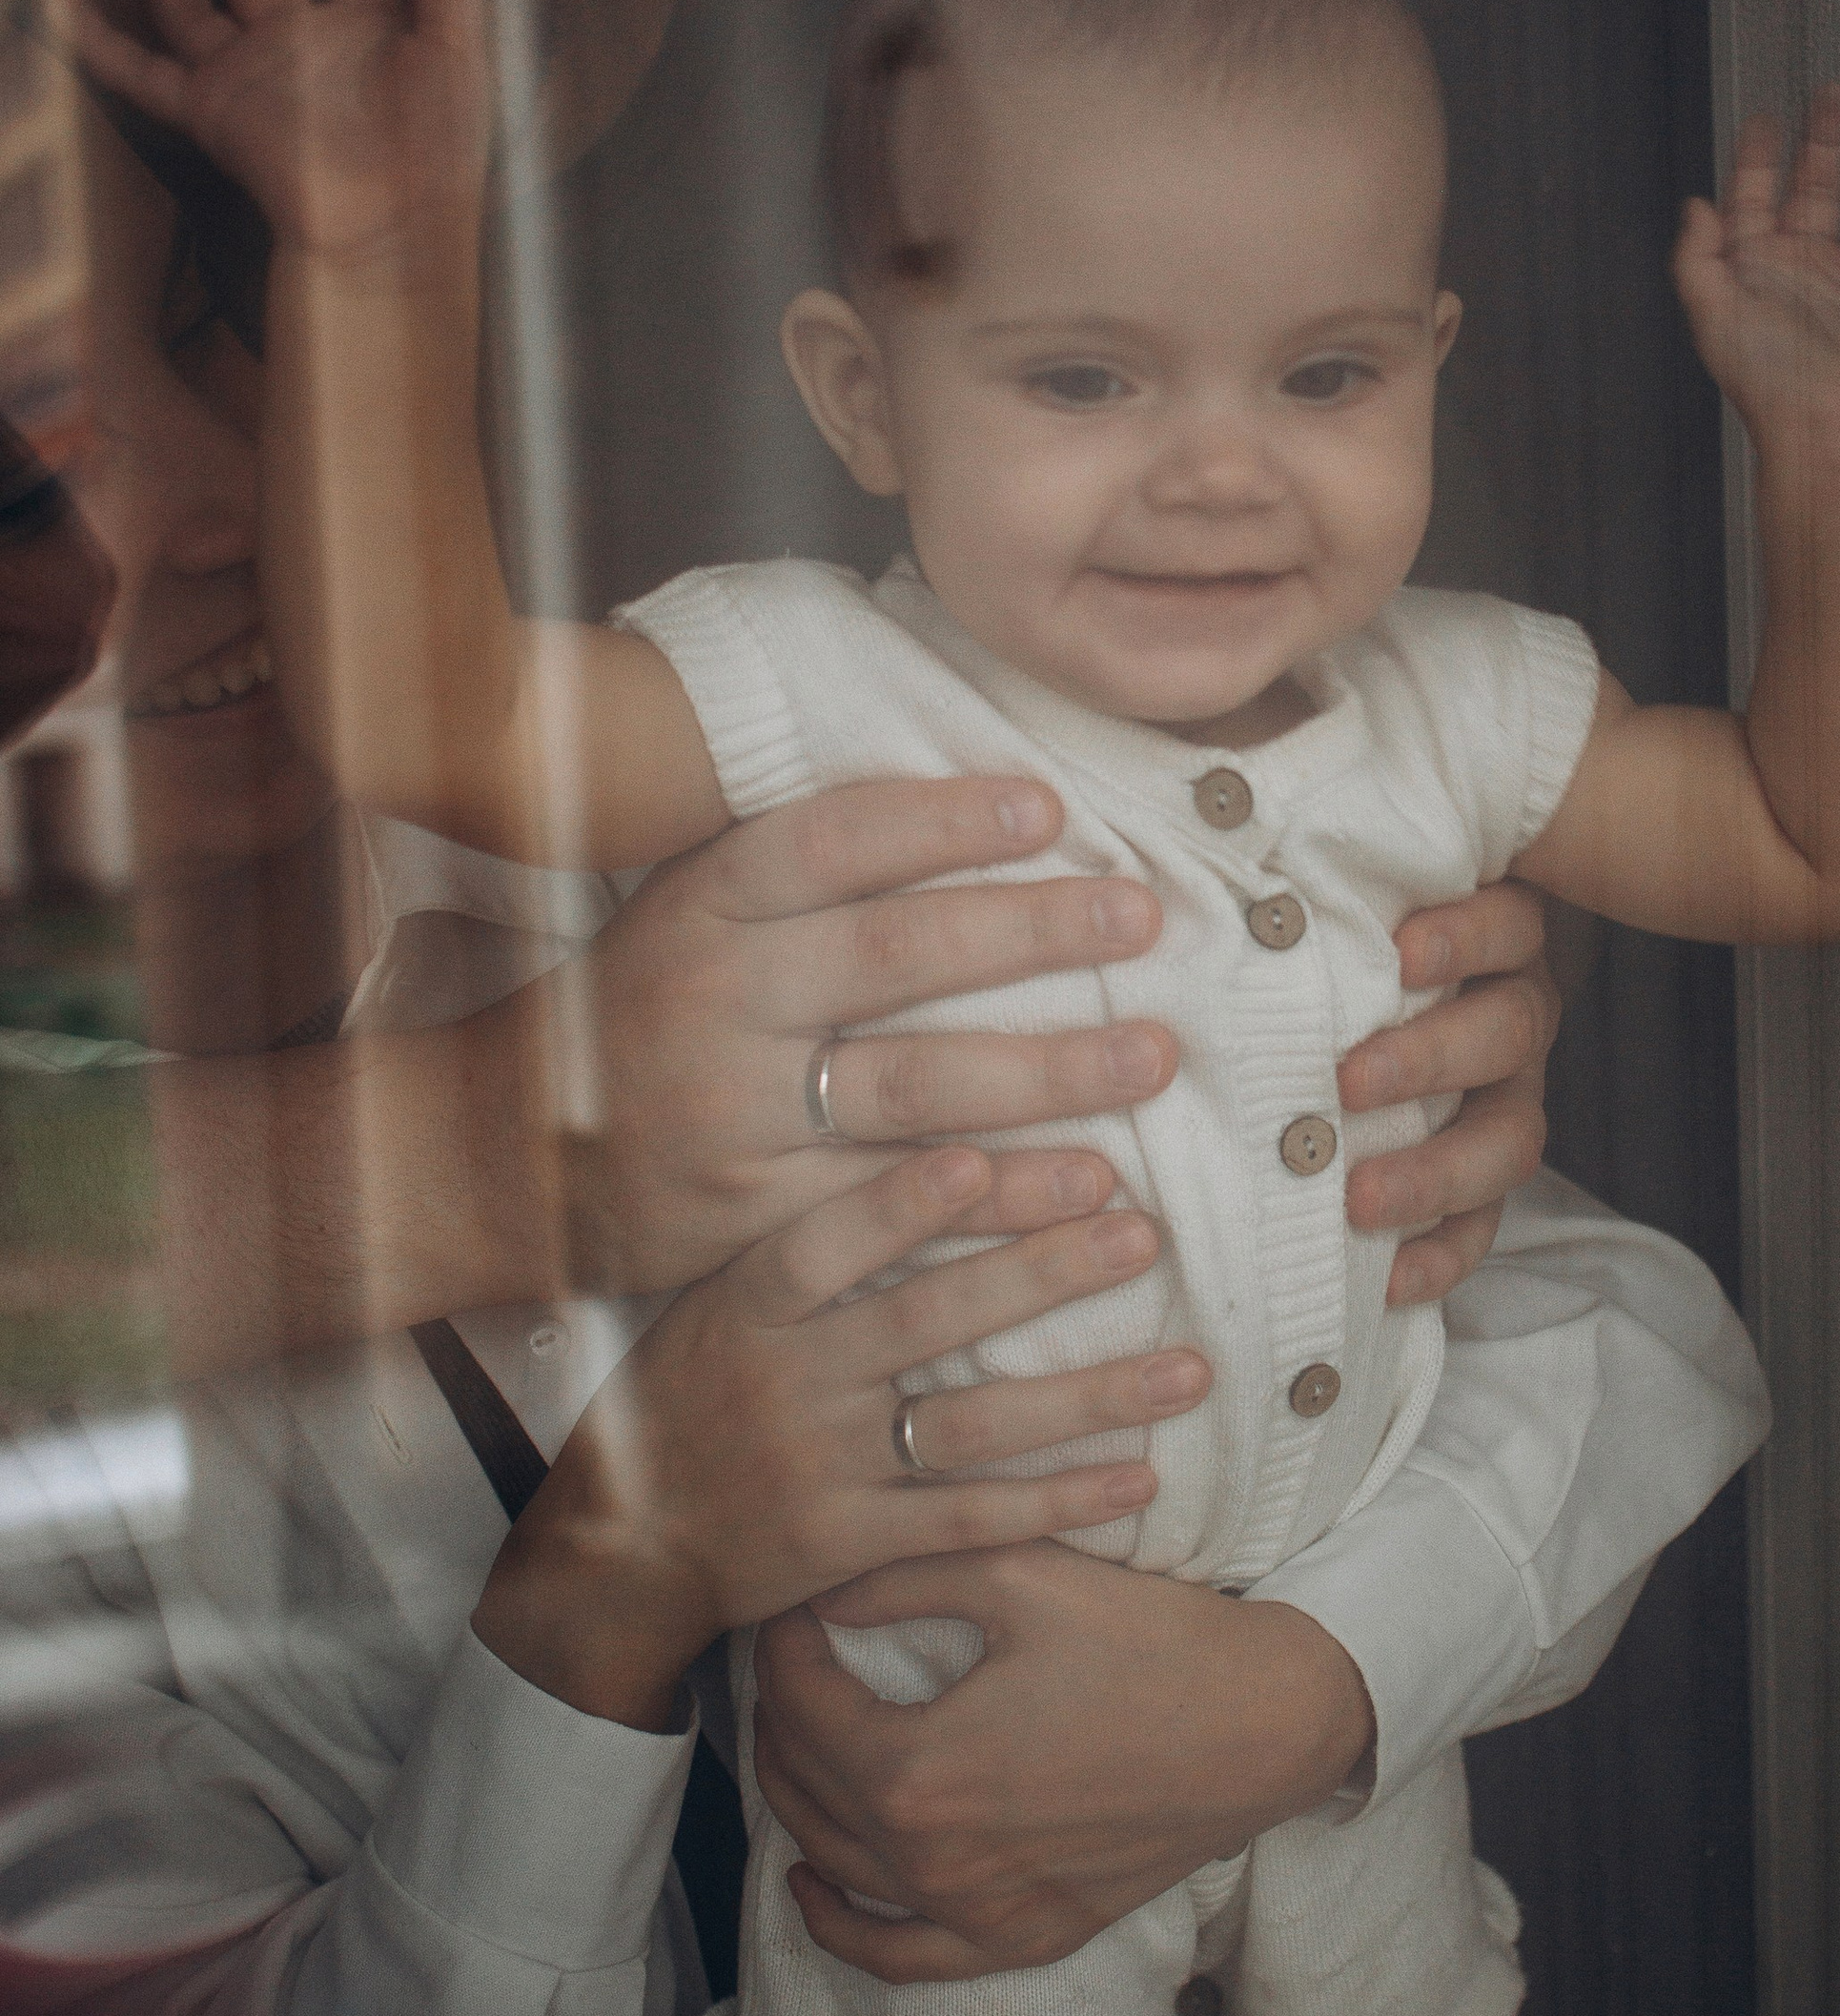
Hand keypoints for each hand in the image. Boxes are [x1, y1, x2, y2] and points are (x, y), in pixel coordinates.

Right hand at [65, 0, 488, 268]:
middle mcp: (299, 44)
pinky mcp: (212, 108)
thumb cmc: (438, 149)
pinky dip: (96, 44)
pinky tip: (53, 3)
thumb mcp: (462, 52)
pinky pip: (142, 74)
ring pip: (192, 0)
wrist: (392, 220)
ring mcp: (250, 73)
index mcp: (363, 31)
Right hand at [472, 1155, 1211, 1731]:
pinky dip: (1056, 1502)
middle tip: (1139, 1232)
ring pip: (970, 1426)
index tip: (985, 1152)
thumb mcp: (710, 1299)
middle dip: (1041, 1273)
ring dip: (1088, 1397)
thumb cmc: (686, 1391)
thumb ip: (800, 1237)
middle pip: (926, 1319)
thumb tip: (934, 1138)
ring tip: (1189, 1367)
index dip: (899, 1202)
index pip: (824, 1242)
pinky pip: (970, 1522)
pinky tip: (1137, 1478)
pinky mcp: (852, 1545)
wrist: (619, 1546)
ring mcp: (821, 1468)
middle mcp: (786, 1381)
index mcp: (746, 1305)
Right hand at [516, 770, 1181, 1298]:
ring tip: (1152, 1056)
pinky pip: (900, 1203)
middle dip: (1034, 931)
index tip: (1050, 810)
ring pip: (915, 1083)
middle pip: (896, 954)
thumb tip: (967, 802)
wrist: (509, 1156)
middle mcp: (716, 1000)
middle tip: (1142, 918)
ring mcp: (735, 1111)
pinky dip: (999, 1198)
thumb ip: (800, 869)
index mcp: (705, 906)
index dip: (944, 821)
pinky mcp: (758, 1213)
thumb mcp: (693, 912)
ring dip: (1050, 1072)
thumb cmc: (643, 1011)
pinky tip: (1084, 1184)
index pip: (835, 842)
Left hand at [755, 1545, 1376, 1975]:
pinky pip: (900, 1956)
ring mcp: (976, 1914)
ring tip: (797, 1737)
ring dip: (799, 1796)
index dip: (783, 1644)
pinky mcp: (1022, 1938)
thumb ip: (900, 1576)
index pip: (801, 1703)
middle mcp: (931, 1862)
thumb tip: (818, 1590)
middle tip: (796, 1656)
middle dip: (783, 1711)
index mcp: (917, 1771)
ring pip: (835, 1864)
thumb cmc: (1148, 1641)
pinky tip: (813, 1884)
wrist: (1265, 1724)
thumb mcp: (1018, 1575)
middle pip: (805, 1784)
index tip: (795, 1604)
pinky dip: (842, 1927)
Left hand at [1335, 879, 1559, 1305]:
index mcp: (1488, 946)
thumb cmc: (1330, 954)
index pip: (1505, 926)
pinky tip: (1390, 1279)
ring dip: (1436, 1171)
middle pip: (1506, 1033)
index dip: (1463, 938)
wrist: (1356, 1034)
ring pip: (1509, 1138)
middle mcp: (1510, 1020)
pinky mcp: (1487, 1181)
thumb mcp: (1333, 912)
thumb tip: (1214, 861)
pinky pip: (1486, 1226)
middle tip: (1348, 1083)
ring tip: (1361, 1199)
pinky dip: (1443, 1256)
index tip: (1400, 953)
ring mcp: (1507, 1103)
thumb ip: (1300, 893)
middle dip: (1429, 1059)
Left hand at [1672, 87, 1839, 465]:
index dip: (1756, 160)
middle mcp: (1810, 274)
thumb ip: (1697, 258)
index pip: (1754, 201)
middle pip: (1816, 193)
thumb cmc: (1771, 384)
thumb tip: (1695, 204)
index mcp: (1762, 272)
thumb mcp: (1713, 316)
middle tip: (1832, 97)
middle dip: (1823, 144)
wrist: (1834, 435)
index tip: (1762, 120)